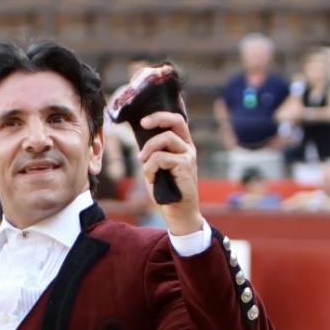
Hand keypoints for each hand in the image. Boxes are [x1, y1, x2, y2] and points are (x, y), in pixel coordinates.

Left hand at [137, 111, 203, 233]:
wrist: (178, 212)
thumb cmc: (166, 192)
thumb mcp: (157, 168)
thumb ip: (153, 154)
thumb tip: (141, 141)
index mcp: (182, 146)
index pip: (176, 122)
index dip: (160, 117)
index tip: (144, 121)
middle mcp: (188, 148)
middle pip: (175, 122)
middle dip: (157, 119)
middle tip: (143, 124)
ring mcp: (188, 156)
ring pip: (165, 139)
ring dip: (149, 150)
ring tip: (144, 163)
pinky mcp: (185, 166)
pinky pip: (161, 158)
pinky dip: (150, 168)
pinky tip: (152, 179)